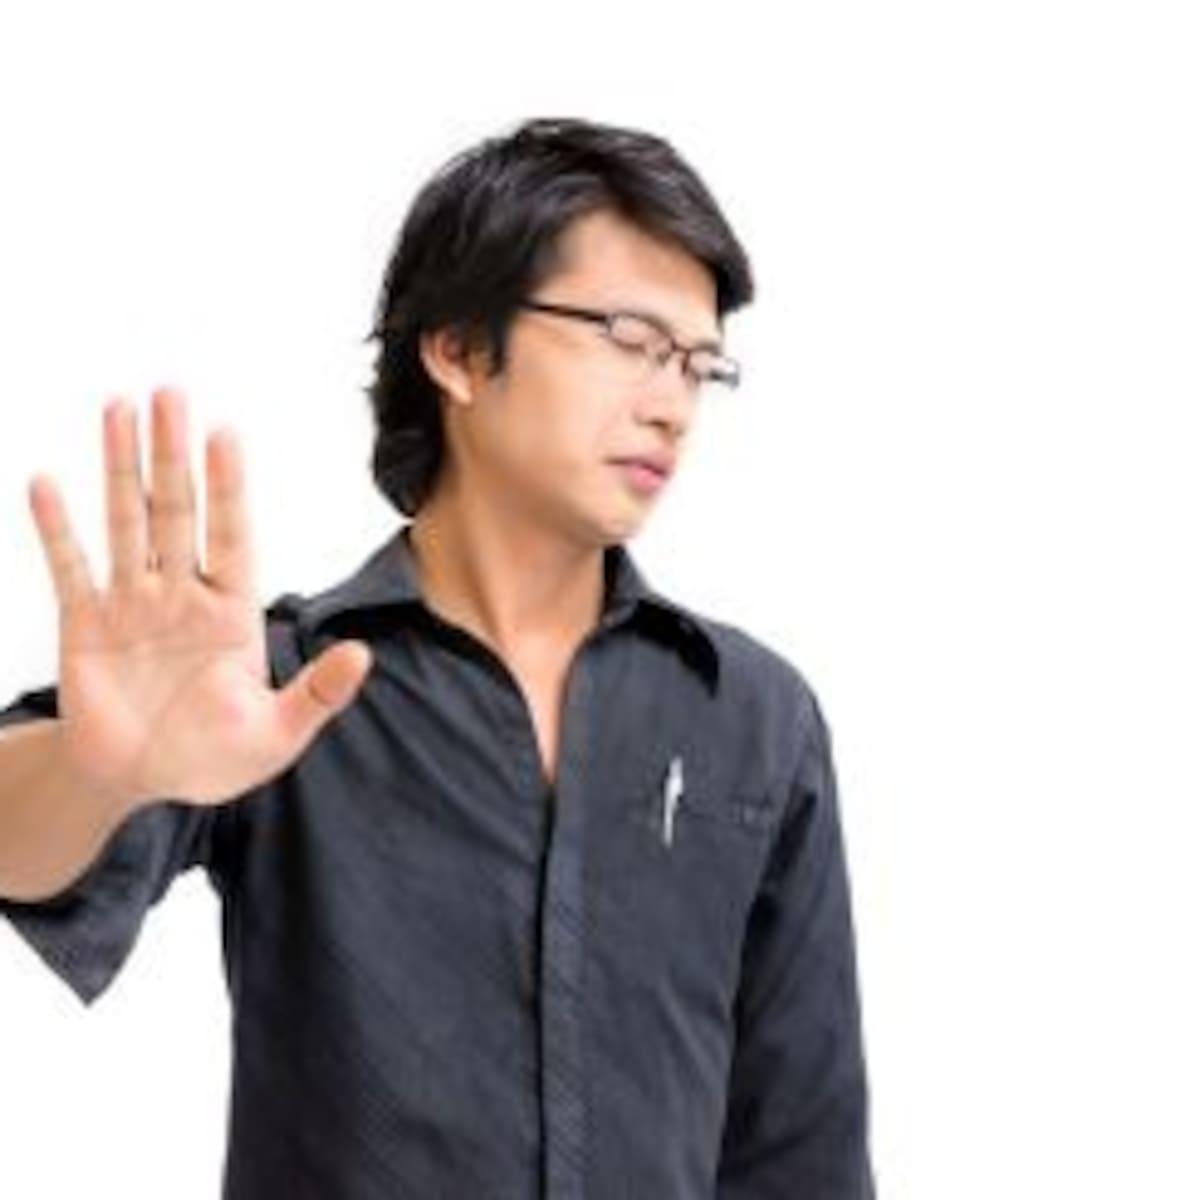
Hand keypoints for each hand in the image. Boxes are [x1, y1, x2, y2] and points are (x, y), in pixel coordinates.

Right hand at [26, 386, 371, 808]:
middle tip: (171, 393)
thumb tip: (363, 655)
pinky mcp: (84, 624)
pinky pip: (70, 567)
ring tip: (118, 408)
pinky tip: (47, 483)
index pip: (233, 534)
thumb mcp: (276, 734)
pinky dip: (57, 528)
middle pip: (178, 511)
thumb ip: (317, 694)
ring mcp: (132, 604)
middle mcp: (182, 594)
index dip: (228, 486)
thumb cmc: (214, 759)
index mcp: (232, 612)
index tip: (226, 434)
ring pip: (126, 522)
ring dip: (120, 468)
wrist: (140, 783)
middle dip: (173, 454)